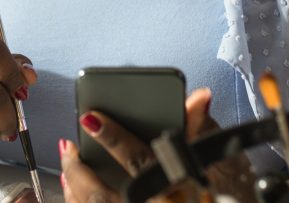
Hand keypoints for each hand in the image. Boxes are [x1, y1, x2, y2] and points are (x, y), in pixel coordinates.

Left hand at [59, 88, 256, 202]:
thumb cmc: (220, 195)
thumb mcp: (218, 164)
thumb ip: (201, 129)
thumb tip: (200, 95)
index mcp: (173, 191)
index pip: (138, 160)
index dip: (112, 138)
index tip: (90, 117)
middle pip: (101, 194)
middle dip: (79, 168)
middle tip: (69, 143)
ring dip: (76, 185)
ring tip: (70, 159)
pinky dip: (79, 200)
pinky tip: (76, 186)